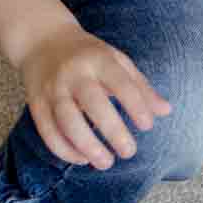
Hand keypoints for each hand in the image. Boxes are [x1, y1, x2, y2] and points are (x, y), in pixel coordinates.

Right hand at [18, 24, 171, 167]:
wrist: (42, 40)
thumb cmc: (89, 56)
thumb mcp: (117, 61)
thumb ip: (141, 87)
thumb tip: (166, 111)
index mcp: (98, 59)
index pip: (120, 83)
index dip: (135, 106)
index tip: (147, 127)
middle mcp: (74, 73)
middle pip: (93, 104)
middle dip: (113, 131)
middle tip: (129, 152)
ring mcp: (52, 88)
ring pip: (66, 120)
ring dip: (86, 146)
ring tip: (105, 163)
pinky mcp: (36, 103)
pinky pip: (47, 131)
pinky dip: (64, 149)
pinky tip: (83, 159)